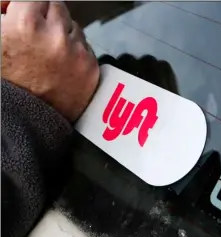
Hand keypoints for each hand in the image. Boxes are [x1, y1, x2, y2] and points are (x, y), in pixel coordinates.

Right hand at [1, 1, 98, 121]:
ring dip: (62, 34)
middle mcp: (57, 36)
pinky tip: (60, 67)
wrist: (21, 119)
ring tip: (46, 55)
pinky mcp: (91, 69)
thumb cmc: (5, 79)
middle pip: (58, 7)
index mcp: (27, 23)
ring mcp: (78, 53)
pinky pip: (85, 48)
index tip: (22, 17)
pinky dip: (75, 53)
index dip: (27, 8)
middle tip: (34, 36)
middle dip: (46, 17)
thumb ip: (5, 9)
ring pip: (74, 27)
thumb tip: (12, 3)